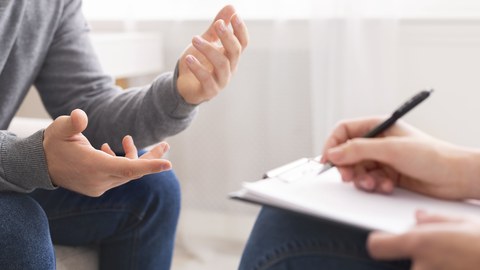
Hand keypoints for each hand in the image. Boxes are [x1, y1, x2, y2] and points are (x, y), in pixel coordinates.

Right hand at [43, 109, 171, 196]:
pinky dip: (121, 162)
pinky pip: (118, 175)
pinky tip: (110, 148)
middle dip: (151, 158)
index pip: (128, 168)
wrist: (38, 166)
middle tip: (166, 145)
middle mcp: (99, 180)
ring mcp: (99, 186)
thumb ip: (72, 123)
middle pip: (134, 171)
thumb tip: (79, 116)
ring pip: (127, 173)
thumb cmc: (52, 144)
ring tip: (130, 140)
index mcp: (94, 167)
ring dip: (135, 158)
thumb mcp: (60, 129)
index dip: (149, 166)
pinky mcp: (98, 186)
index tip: (168, 164)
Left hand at [176, 5, 248, 104]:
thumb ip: (217, 27)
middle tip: (217, 24)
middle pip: (235, 52)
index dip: (240, 30)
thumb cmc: (198, 62)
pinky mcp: (209, 91)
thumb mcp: (206, 41)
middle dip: (227, 37)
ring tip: (194, 39)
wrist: (183, 85)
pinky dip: (198, 68)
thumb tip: (231, 7)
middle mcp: (230, 68)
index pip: (242, 43)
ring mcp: (221, 81)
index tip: (234, 16)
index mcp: (231, 56)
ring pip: (221, 64)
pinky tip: (189, 58)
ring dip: (208, 50)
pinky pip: (206, 79)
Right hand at [321, 117, 479, 199]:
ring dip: (362, 179)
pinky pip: (369, 180)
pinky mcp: (387, 175)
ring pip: (357, 169)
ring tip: (374, 184)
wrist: (455, 177)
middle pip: (347, 153)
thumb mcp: (390, 149)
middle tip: (349, 177)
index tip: (328, 160)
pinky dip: (375, 185)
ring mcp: (382, 159)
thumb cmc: (431, 155)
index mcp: (378, 126)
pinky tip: (387, 186)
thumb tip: (333, 153)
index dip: (333, 144)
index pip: (344, 131)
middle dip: (347, 167)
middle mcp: (378, 142)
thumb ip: (358, 150)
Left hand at [368, 211, 479, 269]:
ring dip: (432, 266)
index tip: (387, 242)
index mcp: (422, 243)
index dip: (382, 243)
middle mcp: (423, 267)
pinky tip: (459, 264)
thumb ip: (435, 221)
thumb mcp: (464, 222)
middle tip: (442, 254)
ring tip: (454, 260)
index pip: (377, 246)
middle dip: (416, 261)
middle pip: (403, 265)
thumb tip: (418, 218)